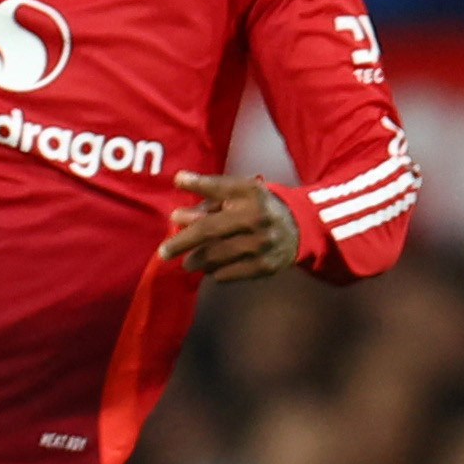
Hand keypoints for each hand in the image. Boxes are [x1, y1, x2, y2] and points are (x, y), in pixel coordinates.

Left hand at [158, 172, 300, 280]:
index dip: (196, 190)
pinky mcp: (264, 267)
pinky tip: (210, 268)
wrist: (298, 228)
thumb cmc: (259, 207)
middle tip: (165, 252)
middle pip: (210, 231)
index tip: (174, 198)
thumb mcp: (240, 192)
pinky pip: (227, 274)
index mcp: (251, 194)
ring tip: (189, 261)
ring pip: (215, 256)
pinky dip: (213, 271)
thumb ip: (209, 194)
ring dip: (196, 260)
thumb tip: (178, 192)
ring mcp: (261, 245)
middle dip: (182, 242)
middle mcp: (257, 218)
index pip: (218, 190)